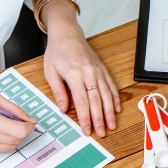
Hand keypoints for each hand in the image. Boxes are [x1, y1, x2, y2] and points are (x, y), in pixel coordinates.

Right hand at [0, 87, 35, 152]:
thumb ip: (14, 109)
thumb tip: (30, 120)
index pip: (19, 131)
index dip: (28, 127)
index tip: (29, 122)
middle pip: (17, 140)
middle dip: (22, 131)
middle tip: (18, 121)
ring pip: (11, 147)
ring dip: (14, 137)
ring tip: (5, 125)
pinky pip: (0, 148)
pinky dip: (3, 140)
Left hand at [41, 0, 120, 137]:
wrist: (67, 34)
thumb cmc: (57, 52)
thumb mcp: (50, 72)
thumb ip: (58, 91)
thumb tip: (64, 109)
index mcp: (75, 74)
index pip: (82, 101)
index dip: (85, 118)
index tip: (87, 130)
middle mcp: (89, 73)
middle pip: (96, 100)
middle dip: (99, 119)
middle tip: (101, 133)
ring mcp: (98, 71)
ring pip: (106, 94)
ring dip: (110, 112)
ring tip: (111, 125)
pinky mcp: (102, 69)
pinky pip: (111, 85)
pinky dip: (115, 98)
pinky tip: (117, 109)